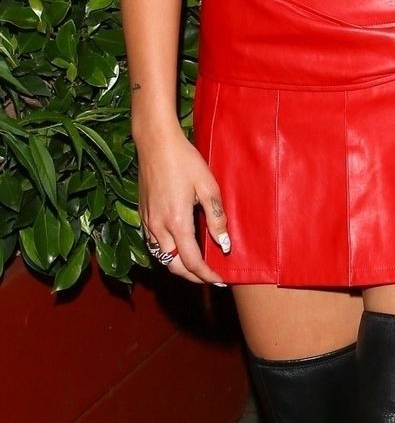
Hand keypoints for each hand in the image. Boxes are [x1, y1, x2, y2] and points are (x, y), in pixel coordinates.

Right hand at [135, 120, 231, 283]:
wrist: (155, 143)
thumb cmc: (185, 161)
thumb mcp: (209, 187)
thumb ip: (217, 218)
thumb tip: (224, 245)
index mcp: (177, 222)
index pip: (192, 262)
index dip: (206, 275)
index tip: (219, 280)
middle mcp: (159, 227)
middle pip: (173, 265)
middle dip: (192, 276)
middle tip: (209, 277)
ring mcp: (147, 221)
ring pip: (161, 256)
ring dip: (178, 266)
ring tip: (196, 265)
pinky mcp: (142, 214)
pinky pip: (153, 243)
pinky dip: (166, 253)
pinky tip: (178, 247)